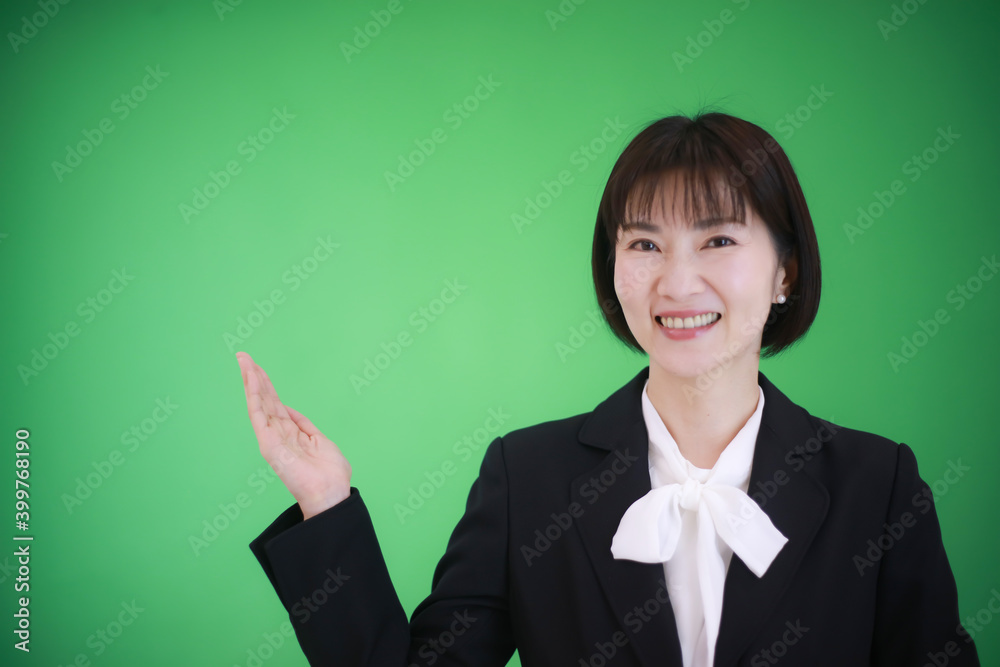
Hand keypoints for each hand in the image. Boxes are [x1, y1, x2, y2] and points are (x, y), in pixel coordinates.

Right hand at [237, 352, 351, 519]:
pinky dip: (253, 395)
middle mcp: (277, 434)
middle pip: (264, 400)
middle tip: (244, 357)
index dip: (267, 385)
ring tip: (243, 361)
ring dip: (250, 381)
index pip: (275, 404)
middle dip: (254, 377)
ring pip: (258, 403)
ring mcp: (271, 438)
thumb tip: (290, 411)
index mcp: (290, 433)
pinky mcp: (267, 443)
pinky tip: (249, 378)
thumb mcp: (320, 441)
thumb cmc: (329, 474)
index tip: (258, 367)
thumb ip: (304, 425)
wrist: (330, 493)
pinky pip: (258, 414)